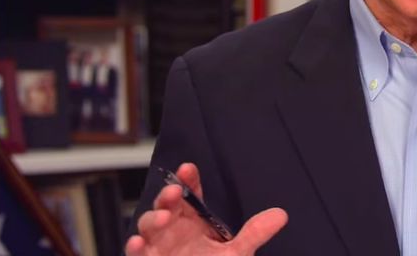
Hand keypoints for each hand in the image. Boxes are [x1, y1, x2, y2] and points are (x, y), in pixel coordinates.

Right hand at [126, 162, 287, 255]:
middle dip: (168, 196)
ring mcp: (157, 246)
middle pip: (165, 205)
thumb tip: (281, 215)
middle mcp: (172, 230)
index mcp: (192, 221)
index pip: (190, 195)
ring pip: (148, 225)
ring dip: (152, 219)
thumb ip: (254, 234)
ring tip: (163, 218)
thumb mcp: (235, 253)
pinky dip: (135, 246)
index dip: (188, 181)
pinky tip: (138, 242)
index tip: (189, 169)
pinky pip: (136, 253)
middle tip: (176, 192)